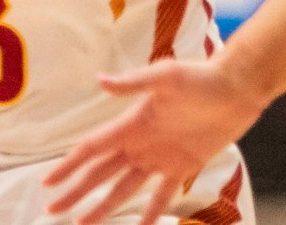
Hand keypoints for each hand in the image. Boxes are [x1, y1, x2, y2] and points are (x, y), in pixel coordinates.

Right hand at [42, 57, 268, 224]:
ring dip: (102, 205)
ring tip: (82, 224)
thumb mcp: (167, 76)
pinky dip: (150, 212)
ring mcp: (159, 157)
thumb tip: (100, 81)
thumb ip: (134, 82)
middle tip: (53, 210)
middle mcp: (139, 143)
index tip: (48, 182)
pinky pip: (161, 195)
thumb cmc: (202, 77)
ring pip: (123, 188)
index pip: (91, 149)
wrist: (236, 88)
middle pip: (99, 173)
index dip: (69, 166)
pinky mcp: (182, 166)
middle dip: (76, 191)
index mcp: (131, 123)